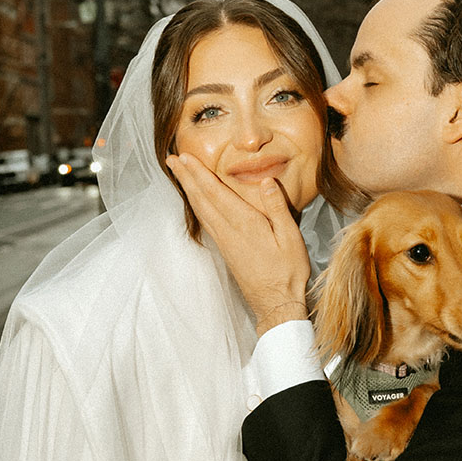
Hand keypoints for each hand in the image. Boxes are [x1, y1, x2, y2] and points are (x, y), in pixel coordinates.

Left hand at [166, 155, 310, 332]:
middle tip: (171, 160)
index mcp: (244, 223)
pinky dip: (195, 206)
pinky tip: (194, 202)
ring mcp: (224, 241)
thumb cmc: (287, 271)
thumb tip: (266, 181)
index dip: (199, 173)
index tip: (185, 157)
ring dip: (187, 189)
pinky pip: (204, 222)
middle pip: (201, 199)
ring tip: (177, 175)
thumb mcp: (291, 237)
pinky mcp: (224, 249)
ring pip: (200, 210)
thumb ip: (278, 207)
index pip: (216, 192)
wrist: (276, 303)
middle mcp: (228, 230)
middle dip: (186, 177)